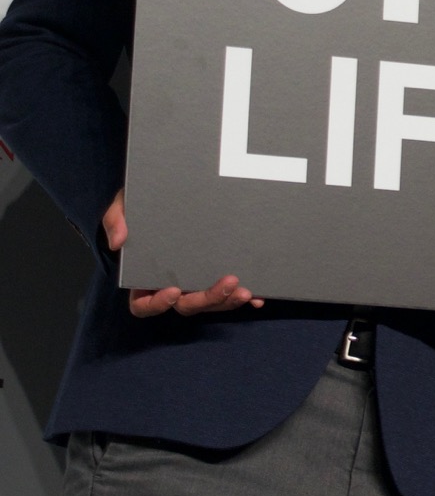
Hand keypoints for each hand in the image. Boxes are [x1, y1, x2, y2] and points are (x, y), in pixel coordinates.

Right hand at [103, 190, 264, 316]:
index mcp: (144, 277)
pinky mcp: (217, 274)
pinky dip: (244, 298)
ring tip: (246, 290)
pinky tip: (258, 296)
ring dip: (227, 301)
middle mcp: (171, 284)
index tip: (172, 290)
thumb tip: (118, 242)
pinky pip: (230, 293)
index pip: (143, 305)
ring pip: (210, 303)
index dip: (156, 304)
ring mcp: (196, 281)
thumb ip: (116, 220)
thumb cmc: (144, 202)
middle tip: (229, 283)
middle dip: (207, 299)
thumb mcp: (124, 205)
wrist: (171, 190)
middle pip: (185, 305)